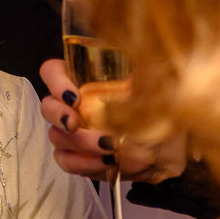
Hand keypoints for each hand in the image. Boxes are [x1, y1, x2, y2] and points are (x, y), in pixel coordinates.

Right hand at [39, 58, 185, 183]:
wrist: (172, 153)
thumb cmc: (164, 117)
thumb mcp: (160, 88)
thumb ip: (146, 72)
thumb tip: (144, 55)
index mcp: (87, 80)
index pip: (52, 72)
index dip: (56, 82)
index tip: (75, 97)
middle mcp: (76, 106)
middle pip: (47, 106)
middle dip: (59, 116)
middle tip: (77, 124)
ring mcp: (74, 134)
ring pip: (57, 137)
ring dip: (80, 143)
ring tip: (110, 148)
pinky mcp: (80, 159)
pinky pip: (67, 161)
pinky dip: (84, 163)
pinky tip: (106, 162)